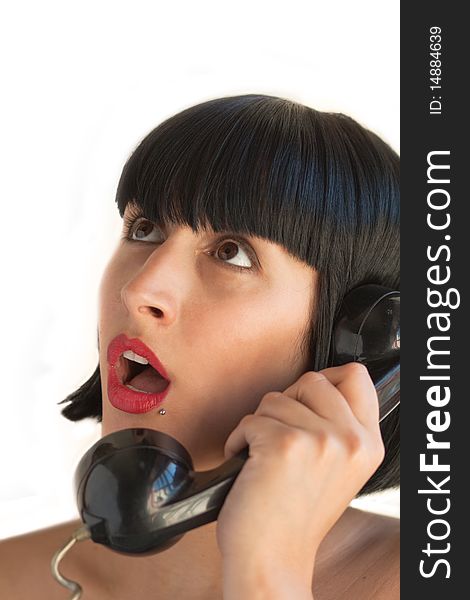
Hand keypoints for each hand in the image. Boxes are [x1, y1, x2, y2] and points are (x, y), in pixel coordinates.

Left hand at [216, 363, 384, 589]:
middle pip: (312, 379)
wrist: (272, 558)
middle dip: (287, 401)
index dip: (327, 378)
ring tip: (265, 458)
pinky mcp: (284, 444)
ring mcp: (320, 440)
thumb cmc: (295, 516)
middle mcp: (350, 439)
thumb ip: (338, 426)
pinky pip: (249, 420)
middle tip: (280, 434)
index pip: (357, 377)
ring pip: (275, 398)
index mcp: (367, 444)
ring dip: (260, 425)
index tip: (307, 397)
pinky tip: (249, 467)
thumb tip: (319, 384)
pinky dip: (239, 441)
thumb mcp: (338, 469)